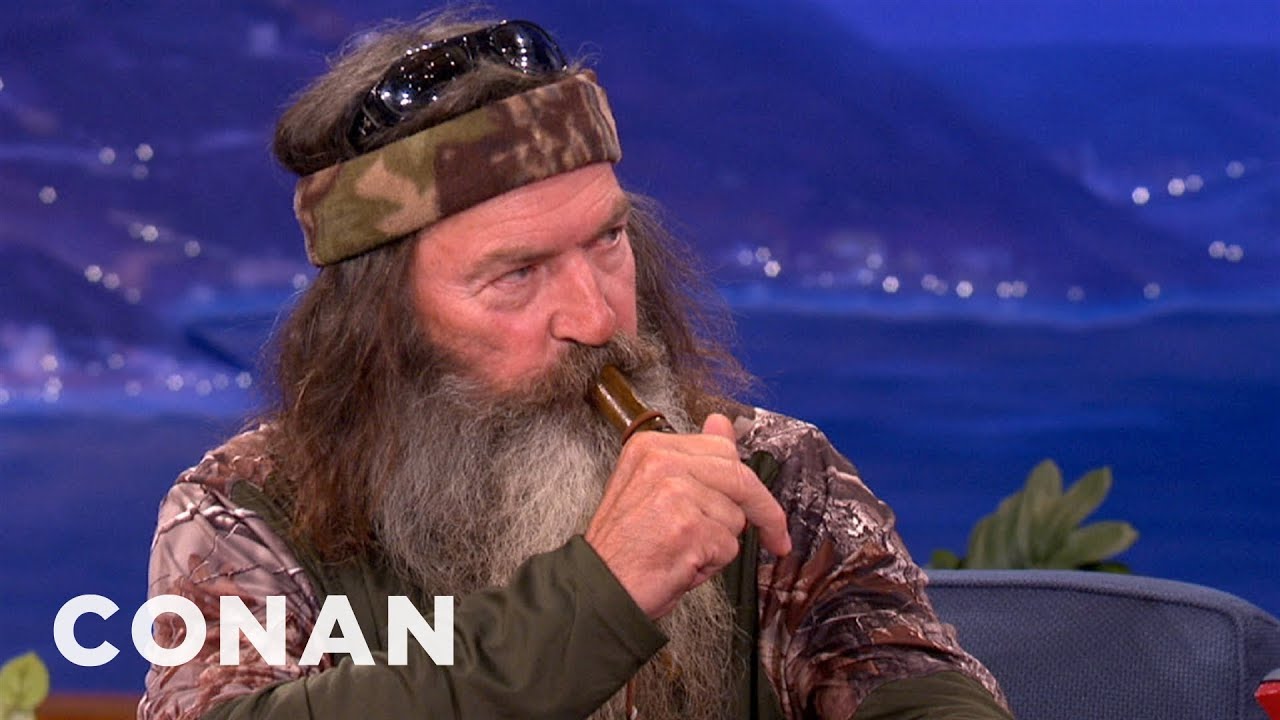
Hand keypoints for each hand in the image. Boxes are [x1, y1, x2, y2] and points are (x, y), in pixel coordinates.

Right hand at [584, 413, 791, 618]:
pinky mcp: (689, 529)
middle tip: (777, 539)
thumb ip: (692, 455)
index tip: (761, 504)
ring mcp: (676, 494)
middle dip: (765, 513)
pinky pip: (728, 548)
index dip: (748, 482)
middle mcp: (663, 462)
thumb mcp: (652, 486)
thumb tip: (721, 422)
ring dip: (720, 544)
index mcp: (652, 446)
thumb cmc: (624, 543)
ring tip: (683, 551)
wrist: (597, 586)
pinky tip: (681, 565)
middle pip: (740, 479)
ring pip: (736, 518)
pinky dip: (712, 565)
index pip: (723, 451)